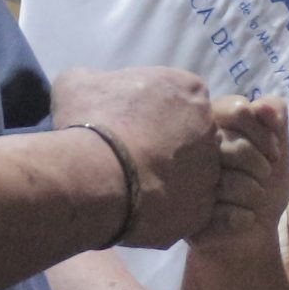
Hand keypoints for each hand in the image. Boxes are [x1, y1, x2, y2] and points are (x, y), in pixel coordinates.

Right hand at [51, 67, 217, 248]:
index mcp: (189, 89)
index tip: (133, 122)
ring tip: (135, 185)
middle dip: (170, 143)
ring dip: (171, 177)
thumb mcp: (77, 83)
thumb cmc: (92, 122)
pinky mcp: (202, 209)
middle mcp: (210, 128)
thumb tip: (93, 87)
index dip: (156, 110)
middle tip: (136, 155)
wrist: (96, 177)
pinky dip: (166, 209)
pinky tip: (140, 209)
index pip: (181, 95)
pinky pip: (186, 208)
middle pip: (193, 134)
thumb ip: (95, 80)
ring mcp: (210, 171)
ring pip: (194, 174)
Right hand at [197, 95, 288, 247]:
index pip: (237, 110)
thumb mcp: (276, 143)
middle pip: (232, 147)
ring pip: (226, 182)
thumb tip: (262, 107)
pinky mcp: (188, 220)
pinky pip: (223, 214)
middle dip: (260, 165)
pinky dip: (244, 218)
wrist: (253, 230)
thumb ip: (274, 113)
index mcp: (208, 126)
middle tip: (263, 176)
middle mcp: (189, 152)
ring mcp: (185, 187)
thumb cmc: (261, 181)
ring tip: (254, 199)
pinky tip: (243, 219)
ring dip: (254, 194)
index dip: (263, 133)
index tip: (273, 151)